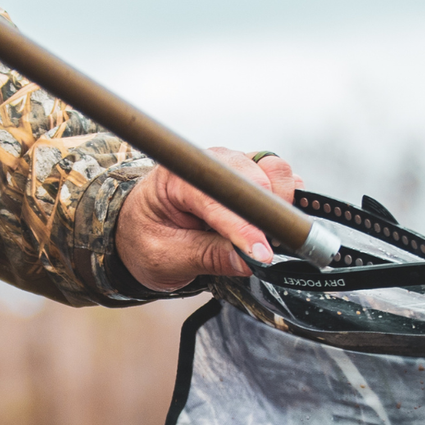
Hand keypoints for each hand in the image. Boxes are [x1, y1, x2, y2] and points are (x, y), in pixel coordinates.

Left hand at [114, 149, 300, 293]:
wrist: (137, 234)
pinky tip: (278, 224)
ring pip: (273, 169)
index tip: (260, 252)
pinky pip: (279, 176)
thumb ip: (208, 257)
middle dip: (268, 211)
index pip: (216, 196)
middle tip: (269, 248)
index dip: (241, 224)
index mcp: (175, 177)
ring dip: (281, 202)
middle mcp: (208, 163)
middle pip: (252, 173)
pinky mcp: (247, 176)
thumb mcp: (168, 259)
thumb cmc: (144, 241)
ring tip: (272, 236)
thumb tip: (249, 261)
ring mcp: (230, 166)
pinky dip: (287, 198)